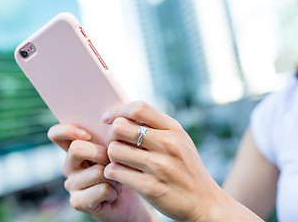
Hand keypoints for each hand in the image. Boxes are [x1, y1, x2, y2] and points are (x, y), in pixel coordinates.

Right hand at [48, 124, 160, 221]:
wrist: (129, 199)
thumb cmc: (124, 168)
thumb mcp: (119, 147)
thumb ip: (112, 132)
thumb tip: (116, 117)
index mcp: (74, 148)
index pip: (56, 134)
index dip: (67, 130)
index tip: (87, 134)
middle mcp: (68, 165)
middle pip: (77, 149)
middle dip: (103, 154)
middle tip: (115, 162)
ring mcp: (71, 185)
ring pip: (96, 170)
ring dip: (115, 175)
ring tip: (118, 180)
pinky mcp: (77, 202)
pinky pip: (102, 189)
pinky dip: (114, 190)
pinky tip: (114, 194)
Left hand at [102, 101, 262, 221]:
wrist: (205, 203)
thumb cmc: (186, 169)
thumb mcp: (179, 142)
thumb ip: (156, 127)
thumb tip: (123, 115)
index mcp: (174, 129)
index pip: (139, 108)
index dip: (117, 110)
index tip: (107, 119)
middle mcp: (168, 144)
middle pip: (120, 127)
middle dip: (112, 135)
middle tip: (116, 145)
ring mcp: (159, 166)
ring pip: (114, 150)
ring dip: (111, 157)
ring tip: (119, 162)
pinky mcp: (151, 187)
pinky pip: (115, 172)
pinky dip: (112, 173)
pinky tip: (119, 176)